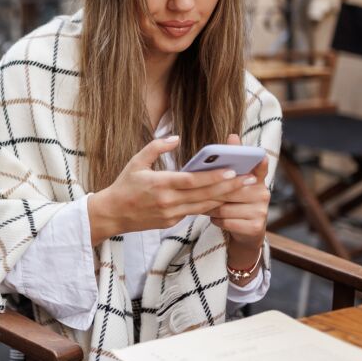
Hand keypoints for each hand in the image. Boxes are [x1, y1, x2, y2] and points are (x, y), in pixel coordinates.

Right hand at [88, 136, 254, 244]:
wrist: (112, 214)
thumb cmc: (124, 185)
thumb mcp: (135, 161)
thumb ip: (156, 147)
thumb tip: (175, 138)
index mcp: (159, 184)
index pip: (192, 181)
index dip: (214, 177)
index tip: (232, 171)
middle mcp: (168, 201)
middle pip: (204, 195)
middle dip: (229, 187)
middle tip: (249, 180)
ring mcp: (171, 214)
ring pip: (204, 206)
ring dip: (225, 198)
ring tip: (243, 190)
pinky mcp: (171, 222)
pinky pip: (195, 212)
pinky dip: (211, 206)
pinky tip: (225, 199)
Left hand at [205, 134, 270, 269]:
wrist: (244, 234)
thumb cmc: (233, 204)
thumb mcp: (231, 186)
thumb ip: (230, 165)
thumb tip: (232, 135)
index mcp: (256, 180)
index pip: (259, 168)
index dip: (259, 161)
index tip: (259, 155)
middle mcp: (263, 193)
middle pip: (232, 189)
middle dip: (213, 193)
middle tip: (197, 192)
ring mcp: (262, 210)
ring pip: (226, 206)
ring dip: (211, 208)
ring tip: (207, 208)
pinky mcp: (256, 226)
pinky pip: (227, 220)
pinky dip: (216, 220)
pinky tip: (215, 219)